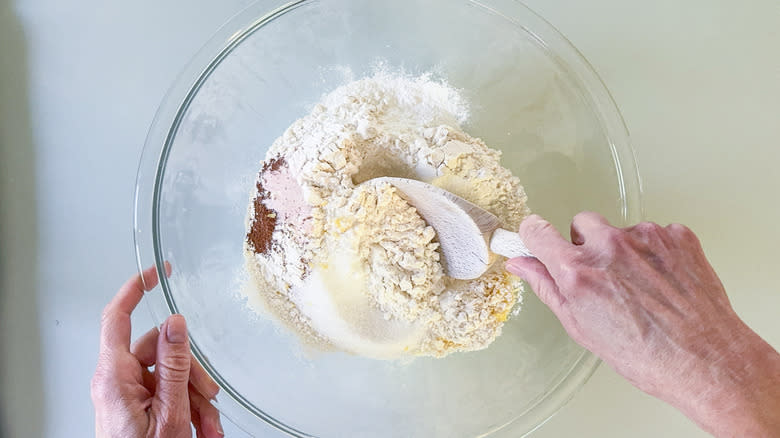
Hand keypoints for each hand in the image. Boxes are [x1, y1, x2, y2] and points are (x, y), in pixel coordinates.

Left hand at [91, 265, 223, 437]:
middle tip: (206, 398)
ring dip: (195, 397)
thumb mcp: (169, 412)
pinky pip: (168, 391)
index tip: (157, 272)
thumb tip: (175, 322)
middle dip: (192, 373)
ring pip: (170, 372)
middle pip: (161, 350)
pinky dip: (188, 408)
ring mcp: (126, 395)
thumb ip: (172, 364)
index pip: (118, 317)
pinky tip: (199, 428)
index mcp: (113, 377)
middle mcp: (116, 381)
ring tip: (205, 426)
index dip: (136, 289)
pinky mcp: (136, 407)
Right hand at [506, 213, 779, 437]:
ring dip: (624, 250)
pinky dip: (656, 252)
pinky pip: (656, 234)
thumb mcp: (581, 327)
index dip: (534, 235)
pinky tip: (663, 282)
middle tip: (602, 276)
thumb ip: (547, 287)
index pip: (537, 231)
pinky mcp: (677, 236)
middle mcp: (609, 246)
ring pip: (620, 230)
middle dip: (586, 244)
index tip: (536, 238)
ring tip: (641, 287)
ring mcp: (645, 237)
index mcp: (578, 271)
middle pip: (582, 224)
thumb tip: (521, 265)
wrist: (706, 360)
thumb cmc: (645, 355)